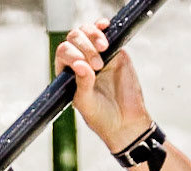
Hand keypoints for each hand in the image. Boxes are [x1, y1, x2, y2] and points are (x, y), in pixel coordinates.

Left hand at [55, 18, 153, 150]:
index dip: (72, 54)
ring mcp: (99, 55)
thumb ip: (83, 84)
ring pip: (88, 32)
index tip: (84, 66)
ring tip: (103, 48)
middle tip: (98, 65)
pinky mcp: (116, 53)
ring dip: (93, 35)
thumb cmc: (102, 117)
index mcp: (69, 73)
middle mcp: (82, 61)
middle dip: (84, 46)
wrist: (126, 124)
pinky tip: (104, 26)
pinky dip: (102, 26)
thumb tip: (80, 64)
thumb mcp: (87, 103)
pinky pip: (106, 34)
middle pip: (74, 38)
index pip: (64, 52)